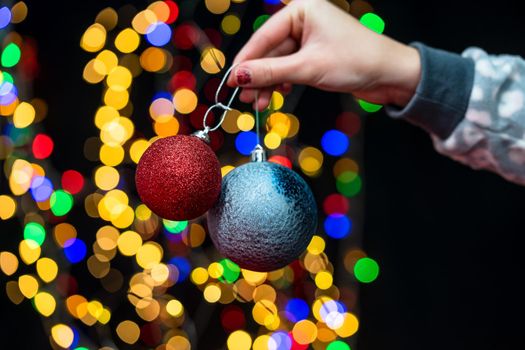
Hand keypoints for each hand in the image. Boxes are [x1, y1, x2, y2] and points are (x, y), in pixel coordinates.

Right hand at [227, 0, 420, 109]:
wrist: (390, 75)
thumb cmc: (357, 61)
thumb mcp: (308, 68)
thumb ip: (271, 72)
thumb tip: (239, 76)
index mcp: (302, 10)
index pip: (263, 36)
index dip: (246, 61)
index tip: (231, 81)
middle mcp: (304, 20)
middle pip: (269, 50)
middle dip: (257, 76)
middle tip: (244, 97)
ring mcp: (309, 39)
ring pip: (278, 62)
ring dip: (268, 82)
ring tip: (259, 102)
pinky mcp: (314, 55)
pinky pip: (289, 68)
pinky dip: (282, 82)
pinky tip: (280, 94)